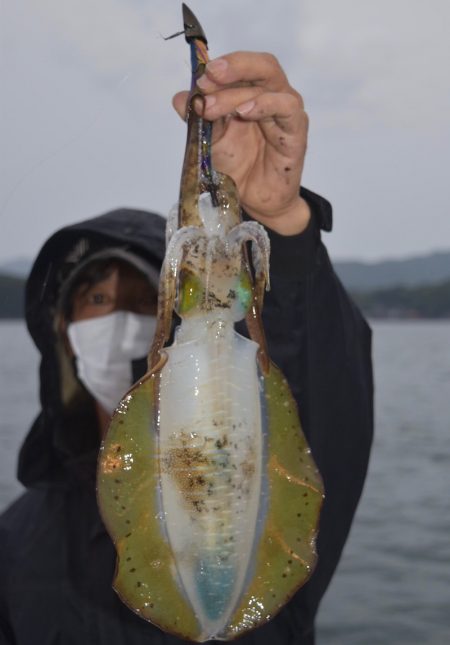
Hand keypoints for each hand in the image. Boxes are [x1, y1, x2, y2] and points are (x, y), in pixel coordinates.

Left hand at [172, 52, 309, 235]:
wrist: (253, 200)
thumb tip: (180, 98)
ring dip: (237, 92)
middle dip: (233, 67)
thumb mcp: (211, 140)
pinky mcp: (296, 132)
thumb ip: (198, 118)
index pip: (242, 67)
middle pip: (262, 65)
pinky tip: (245, 112)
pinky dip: (265, 104)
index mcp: (253, 92)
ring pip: (269, 85)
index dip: (221, 68)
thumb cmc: (237, 165)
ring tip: (212, 107)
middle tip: (207, 78)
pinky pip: (286, 108)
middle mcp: (273, 96)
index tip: (199, 79)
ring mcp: (286, 112)